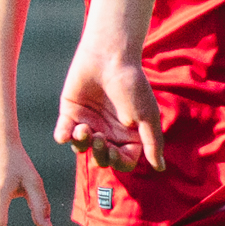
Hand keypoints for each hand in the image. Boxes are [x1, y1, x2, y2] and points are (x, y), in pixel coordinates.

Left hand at [56, 34, 166, 173]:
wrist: (109, 57)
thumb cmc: (132, 85)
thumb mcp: (148, 116)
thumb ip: (152, 144)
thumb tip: (160, 168)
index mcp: (129, 134)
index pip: (124, 160)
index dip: (119, 162)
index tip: (115, 153)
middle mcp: (109, 131)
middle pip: (102, 157)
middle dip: (100, 153)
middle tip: (99, 139)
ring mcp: (89, 122)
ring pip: (81, 148)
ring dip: (81, 145)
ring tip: (85, 129)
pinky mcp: (71, 113)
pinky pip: (63, 133)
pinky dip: (64, 136)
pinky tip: (68, 132)